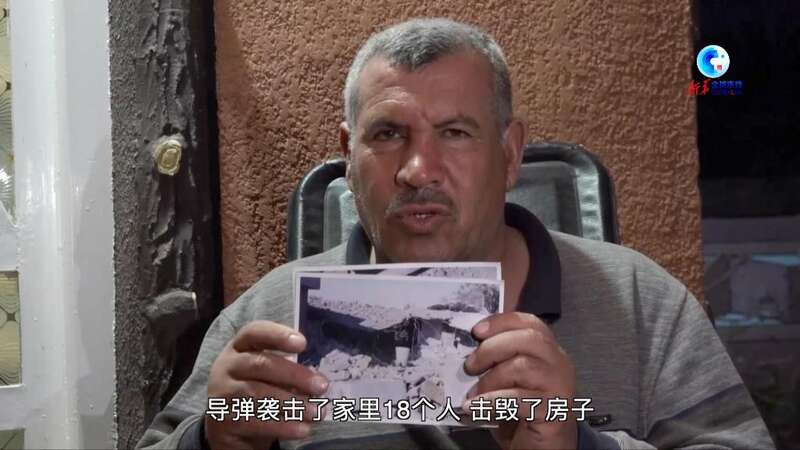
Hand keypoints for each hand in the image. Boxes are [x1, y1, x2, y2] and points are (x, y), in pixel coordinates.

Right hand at [205, 321, 328, 449]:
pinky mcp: (222, 421)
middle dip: (295, 375)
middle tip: (322, 386)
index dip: (278, 335)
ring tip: (316, 412)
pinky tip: (303, 429)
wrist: (226, 426)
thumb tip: (318, 380)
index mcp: (239, 348)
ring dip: (292, 404)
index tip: (303, 343)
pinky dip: (283, 426)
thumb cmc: (255, 391)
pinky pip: (256, 421)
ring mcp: (221, 394)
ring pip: (258, 394)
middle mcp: (226, 367)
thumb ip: (290, 373)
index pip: (254, 332)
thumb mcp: (269, 377)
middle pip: (260, 364)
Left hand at [462, 312, 576, 449]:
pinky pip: (518, 399)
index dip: (502, 322)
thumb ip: (496, 362)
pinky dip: (491, 402)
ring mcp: (560, 386)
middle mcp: (559, 364)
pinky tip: (474, 408)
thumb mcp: (507, 381)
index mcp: (548, 351)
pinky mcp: (554, 411)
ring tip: (473, 394)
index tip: (476, 331)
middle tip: (470, 366)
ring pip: (522, 366)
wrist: (543, 449)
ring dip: (490, 380)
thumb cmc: (522, 413)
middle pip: (528, 339)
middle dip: (492, 348)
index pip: (530, 323)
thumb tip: (464, 352)